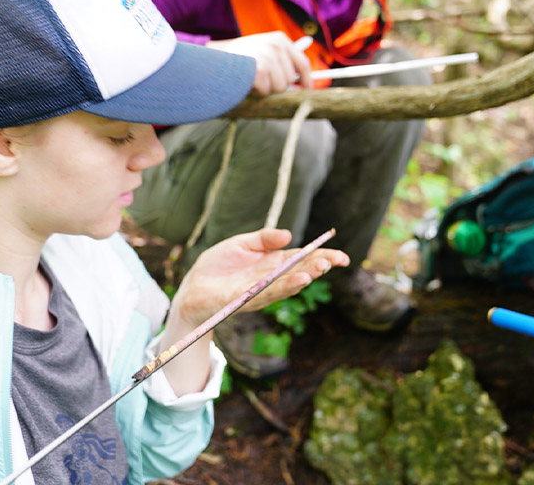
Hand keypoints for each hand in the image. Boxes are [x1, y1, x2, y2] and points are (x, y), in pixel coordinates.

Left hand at [169, 229, 348, 328]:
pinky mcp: (247, 299)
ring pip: (289, 283)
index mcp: (272, 264)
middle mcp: (271, 279)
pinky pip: (270, 292)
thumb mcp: (240, 244)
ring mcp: (261, 290)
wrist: (192, 286)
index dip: (322, 256)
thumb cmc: (216, 266)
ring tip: (321, 267)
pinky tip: (300, 279)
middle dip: (320, 265)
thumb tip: (289, 235)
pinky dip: (286, 286)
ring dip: (306, 275)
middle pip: (301, 271)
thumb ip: (263, 238)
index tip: (341, 256)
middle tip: (337, 259)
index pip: (302, 259)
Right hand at [208, 32, 312, 94]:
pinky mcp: (259, 70)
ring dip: (265, 88)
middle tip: (260, 78)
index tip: (308, 89)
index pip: (302, 62)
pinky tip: (246, 81)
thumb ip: (282, 61)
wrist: (214, 58)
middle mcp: (276, 46)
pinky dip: (256, 91)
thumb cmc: (240, 57)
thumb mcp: (263, 50)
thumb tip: (302, 82)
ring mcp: (268, 57)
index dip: (307, 79)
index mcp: (279, 39)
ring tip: (252, 78)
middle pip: (290, 79)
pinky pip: (266, 91)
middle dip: (277, 84)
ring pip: (279, 87)